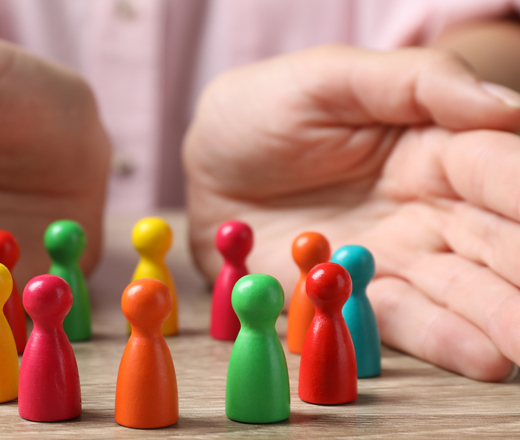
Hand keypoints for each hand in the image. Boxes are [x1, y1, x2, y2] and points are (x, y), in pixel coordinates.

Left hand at [184, 45, 519, 380]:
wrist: (208, 163)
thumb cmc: (267, 108)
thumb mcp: (329, 77)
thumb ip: (415, 84)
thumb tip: (506, 105)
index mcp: (435, 147)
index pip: (498, 168)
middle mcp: (429, 208)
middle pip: (497, 239)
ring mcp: (395, 256)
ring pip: (464, 289)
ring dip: (503, 316)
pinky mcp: (353, 296)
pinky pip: (400, 320)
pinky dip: (442, 340)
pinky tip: (486, 358)